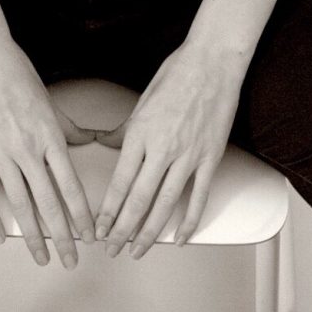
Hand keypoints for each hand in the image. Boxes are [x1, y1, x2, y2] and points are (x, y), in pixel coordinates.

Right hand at [0, 41, 97, 268]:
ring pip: (19, 205)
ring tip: (40, 257)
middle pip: (48, 203)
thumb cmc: (18, 74)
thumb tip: (93, 140)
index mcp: (49, 136)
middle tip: (70, 261)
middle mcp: (27, 149)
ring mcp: (0, 153)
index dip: (81, 215)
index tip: (90, 236)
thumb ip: (71, 129)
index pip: (70, 186)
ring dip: (32, 236)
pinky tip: (1, 237)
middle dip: (62, 237)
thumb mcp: (51, 103)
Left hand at [94, 45, 242, 258]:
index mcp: (140, 133)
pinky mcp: (210, 158)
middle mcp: (162, 148)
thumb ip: (126, 129)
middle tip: (112, 248)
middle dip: (122, 230)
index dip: (107, 211)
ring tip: (138, 250)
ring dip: (150, 232)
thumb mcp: (142, 101)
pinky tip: (180, 237)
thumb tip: (107, 143)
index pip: (119, 182)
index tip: (98, 229)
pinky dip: (189, 221)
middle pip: (138, 200)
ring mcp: (188, 155)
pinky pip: (199, 196)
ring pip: (166, 204)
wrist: (213, 62)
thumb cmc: (177, 73)